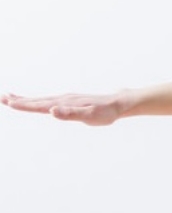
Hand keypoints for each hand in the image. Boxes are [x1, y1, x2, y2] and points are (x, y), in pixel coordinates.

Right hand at [2, 92, 125, 125]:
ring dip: (26, 99)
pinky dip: (39, 101)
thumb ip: (70, 113)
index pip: (39, 105)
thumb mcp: (89, 115)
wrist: (119, 103)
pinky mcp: (71, 101)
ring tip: (11, 97)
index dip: (24, 105)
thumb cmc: (106, 112)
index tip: (8, 102)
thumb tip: (51, 110)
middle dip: (19, 100)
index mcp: (64, 103)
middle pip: (37, 100)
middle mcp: (63, 99)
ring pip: (42, 100)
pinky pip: (50, 101)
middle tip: (2, 98)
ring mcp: (66, 99)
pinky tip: (37, 102)